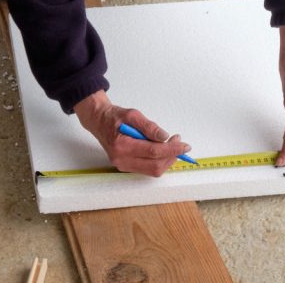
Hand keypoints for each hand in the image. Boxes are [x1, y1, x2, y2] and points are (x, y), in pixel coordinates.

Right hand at [73, 90, 190, 176]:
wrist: (99, 122)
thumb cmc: (114, 117)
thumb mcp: (132, 114)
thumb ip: (149, 126)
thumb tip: (164, 136)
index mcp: (121, 145)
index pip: (153, 152)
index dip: (172, 149)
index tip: (184, 145)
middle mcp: (121, 159)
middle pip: (155, 165)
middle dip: (171, 155)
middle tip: (179, 143)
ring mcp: (123, 165)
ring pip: (153, 170)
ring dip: (167, 159)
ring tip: (171, 145)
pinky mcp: (126, 167)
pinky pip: (148, 169)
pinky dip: (159, 161)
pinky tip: (162, 150)